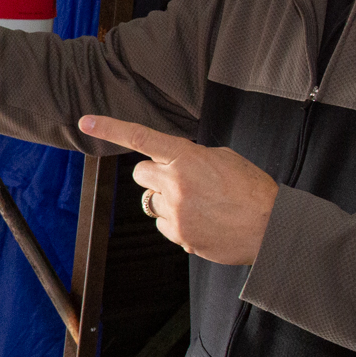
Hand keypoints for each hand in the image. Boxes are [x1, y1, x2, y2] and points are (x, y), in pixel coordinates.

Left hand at [80, 115, 277, 265]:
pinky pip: (164, 225)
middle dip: (154, 175)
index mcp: (187, 158)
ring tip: (199, 204)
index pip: (141, 137)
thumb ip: (191, 157)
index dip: (110, 128)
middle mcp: (176, 183)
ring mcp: (176, 211)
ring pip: (151, 202)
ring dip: (167, 200)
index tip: (85, 121)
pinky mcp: (180, 235)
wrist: (270, 227)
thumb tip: (172, 163)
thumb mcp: (223, 159)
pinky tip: (202, 221)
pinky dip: (177, 223)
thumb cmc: (252, 190)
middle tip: (179, 180)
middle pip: (141, 173)